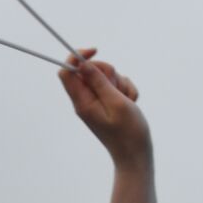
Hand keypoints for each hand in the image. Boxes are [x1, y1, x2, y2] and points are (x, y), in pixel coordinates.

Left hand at [58, 49, 150, 170]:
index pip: (67, 72)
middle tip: (118, 89)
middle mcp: (85, 100)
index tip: (94, 50)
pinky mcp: (107, 102)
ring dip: (121, 83)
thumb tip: (82, 64)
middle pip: (90, 70)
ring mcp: (96, 101)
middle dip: (109, 72)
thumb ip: (99, 82)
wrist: (135, 152)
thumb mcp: (116, 102)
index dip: (77, 57)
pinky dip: (126, 90)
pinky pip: (117, 85)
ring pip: (107, 76)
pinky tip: (131, 103)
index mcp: (82, 102)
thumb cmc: (127, 131)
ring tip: (127, 101)